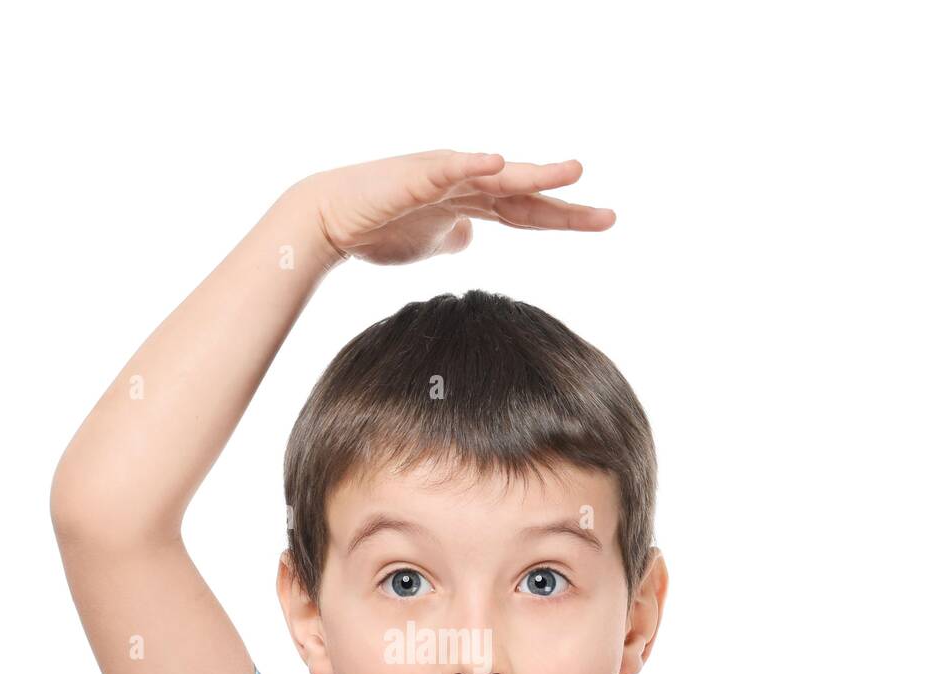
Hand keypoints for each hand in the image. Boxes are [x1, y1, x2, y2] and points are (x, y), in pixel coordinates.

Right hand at [287, 149, 614, 266]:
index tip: (603, 222)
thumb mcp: (429, 243)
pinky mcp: (415, 176)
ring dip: (534, 173)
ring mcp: (443, 177)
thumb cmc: (377, 230)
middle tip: (610, 218)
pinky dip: (471, 164)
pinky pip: (447, 168)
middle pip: (525, 195)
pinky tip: (497, 163)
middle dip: (566, 204)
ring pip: (497, 177)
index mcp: (473, 203)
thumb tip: (472, 239)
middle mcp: (466, 184)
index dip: (565, 217)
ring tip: (571, 171)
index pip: (529, 212)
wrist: (330, 221)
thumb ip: (454, 237)